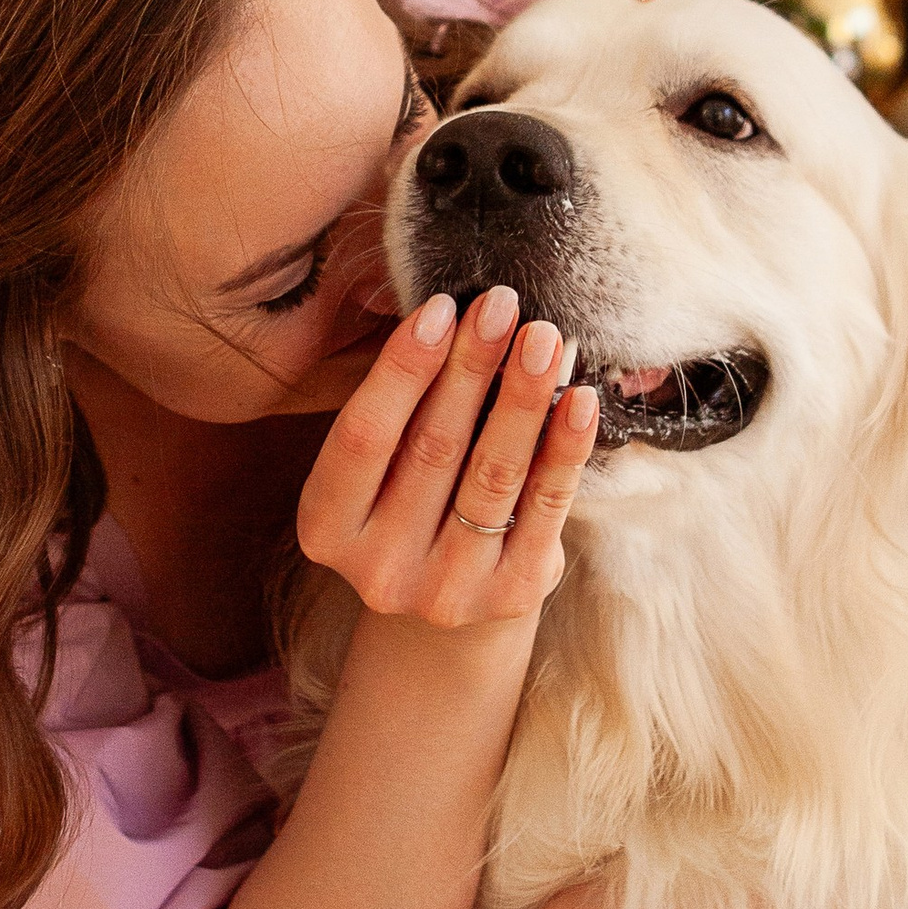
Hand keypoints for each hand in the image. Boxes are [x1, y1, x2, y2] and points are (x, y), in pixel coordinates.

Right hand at [296, 285, 597, 629]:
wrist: (445, 603)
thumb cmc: (406, 506)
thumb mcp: (378, 470)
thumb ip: (400, 409)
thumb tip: (452, 317)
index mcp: (328, 526)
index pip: (364, 435)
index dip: (403, 368)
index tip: (441, 308)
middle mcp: (380, 566)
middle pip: (433, 447)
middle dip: (471, 367)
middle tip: (500, 305)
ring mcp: (447, 589)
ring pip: (493, 474)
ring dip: (523, 397)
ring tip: (543, 338)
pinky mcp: (511, 595)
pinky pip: (545, 507)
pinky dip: (566, 448)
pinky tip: (579, 400)